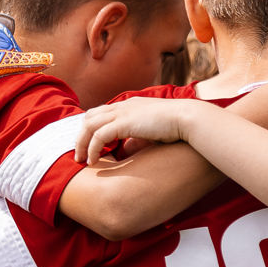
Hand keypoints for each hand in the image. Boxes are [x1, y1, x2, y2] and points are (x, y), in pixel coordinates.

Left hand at [74, 97, 200, 165]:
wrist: (188, 118)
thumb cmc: (176, 126)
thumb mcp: (152, 131)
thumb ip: (136, 138)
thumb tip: (125, 150)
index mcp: (129, 105)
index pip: (101, 112)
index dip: (90, 128)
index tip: (87, 144)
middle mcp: (123, 106)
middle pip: (90, 116)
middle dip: (81, 136)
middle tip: (79, 154)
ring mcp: (122, 112)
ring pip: (89, 125)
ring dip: (82, 143)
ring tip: (81, 160)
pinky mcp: (124, 122)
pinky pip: (98, 136)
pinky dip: (92, 149)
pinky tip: (93, 161)